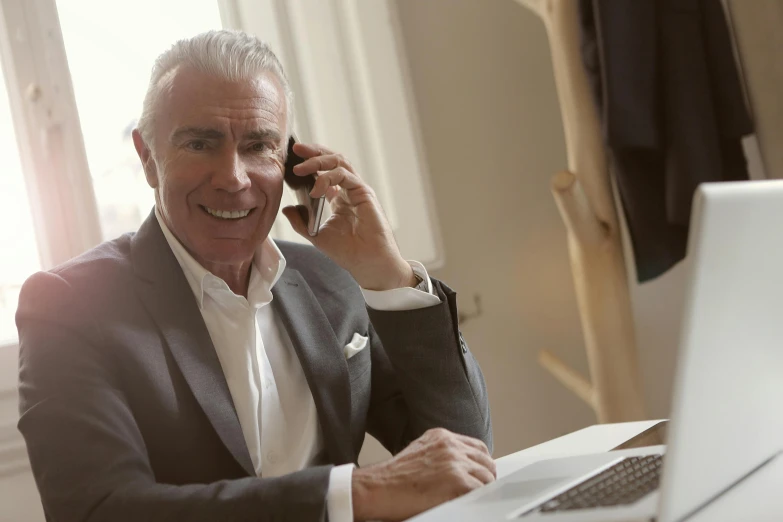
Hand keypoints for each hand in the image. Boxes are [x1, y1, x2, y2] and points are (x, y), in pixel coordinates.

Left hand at [281, 142, 416, 290]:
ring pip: (339, 162)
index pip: (324, 171)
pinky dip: (327, 178)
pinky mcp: (364, 192)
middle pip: (332, 160)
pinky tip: (316, 190)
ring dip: (318, 160)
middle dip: (313, 152)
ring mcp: (357, 189)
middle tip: (296, 148)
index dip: (309, 162)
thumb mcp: (316, 235)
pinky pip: (344, 175)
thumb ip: (301, 221)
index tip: (291, 160)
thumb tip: (287, 208)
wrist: (368, 263)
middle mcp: (349, 190)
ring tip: (300, 168)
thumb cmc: (348, 252)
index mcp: (339, 198)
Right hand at [351, 428, 495, 520]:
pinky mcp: (457, 480)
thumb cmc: (393, 478)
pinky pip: (480, 491)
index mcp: (441, 436)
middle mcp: (450, 445)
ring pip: (486, 476)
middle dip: (484, 476)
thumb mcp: (419, 453)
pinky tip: (468, 504)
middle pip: (485, 460)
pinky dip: (478, 499)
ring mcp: (455, 461)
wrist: (377, 488)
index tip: (479, 475)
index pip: (476, 447)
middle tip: (479, 491)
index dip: (480, 463)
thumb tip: (459, 468)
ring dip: (481, 489)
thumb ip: (441, 455)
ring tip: (472, 499)